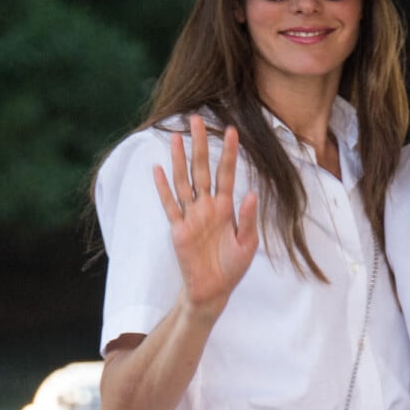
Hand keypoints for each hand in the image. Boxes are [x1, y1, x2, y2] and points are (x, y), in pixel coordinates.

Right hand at [154, 115, 258, 319]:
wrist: (214, 289)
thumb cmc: (233, 267)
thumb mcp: (247, 244)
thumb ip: (247, 219)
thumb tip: (251, 193)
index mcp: (226, 208)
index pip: (227, 174)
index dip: (229, 153)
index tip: (232, 131)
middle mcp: (207, 206)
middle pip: (202, 169)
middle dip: (200, 145)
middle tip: (196, 120)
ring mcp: (191, 215)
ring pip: (184, 181)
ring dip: (180, 159)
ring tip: (176, 137)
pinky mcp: (178, 228)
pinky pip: (170, 204)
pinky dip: (163, 187)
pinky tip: (158, 169)